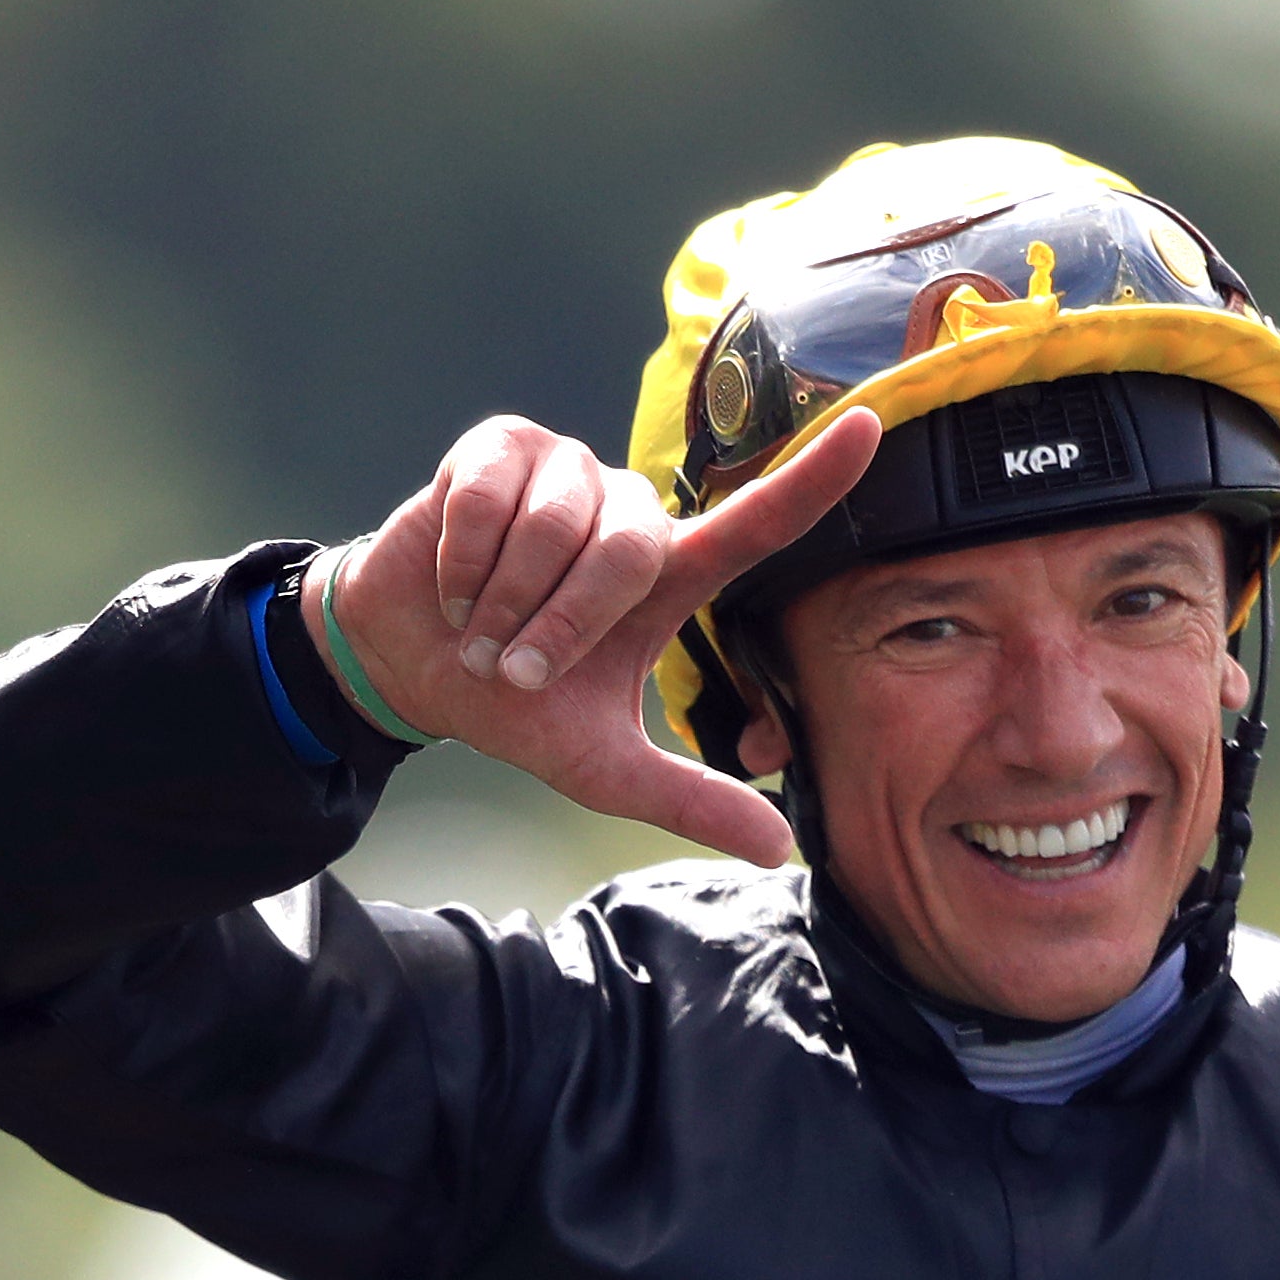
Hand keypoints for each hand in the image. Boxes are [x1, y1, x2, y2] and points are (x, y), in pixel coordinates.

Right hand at [301, 409, 880, 864]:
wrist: (408, 664)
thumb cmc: (513, 701)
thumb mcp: (602, 768)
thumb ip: (688, 799)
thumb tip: (778, 850)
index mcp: (671, 573)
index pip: (760, 520)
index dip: (816, 476)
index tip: (871, 430)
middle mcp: (632, 512)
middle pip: (632, 549)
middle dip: (565, 623)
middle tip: (518, 665)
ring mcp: (570, 469)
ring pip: (554, 527)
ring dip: (505, 599)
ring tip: (481, 625)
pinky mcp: (505, 445)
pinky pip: (492, 500)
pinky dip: (463, 561)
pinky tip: (452, 580)